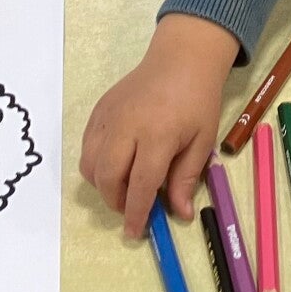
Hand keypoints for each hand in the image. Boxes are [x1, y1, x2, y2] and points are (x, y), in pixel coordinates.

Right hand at [80, 13, 239, 236]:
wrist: (181, 58)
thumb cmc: (198, 100)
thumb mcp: (203, 141)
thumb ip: (186, 178)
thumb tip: (180, 213)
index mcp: (158, 135)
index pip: (140, 184)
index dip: (136, 212)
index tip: (135, 232)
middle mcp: (127, 126)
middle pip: (107, 177)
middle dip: (116, 202)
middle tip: (132, 208)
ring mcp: (109, 117)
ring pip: (90, 164)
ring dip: (103, 185)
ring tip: (123, 187)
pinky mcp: (99, 110)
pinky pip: (87, 146)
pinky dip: (95, 164)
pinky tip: (115, 165)